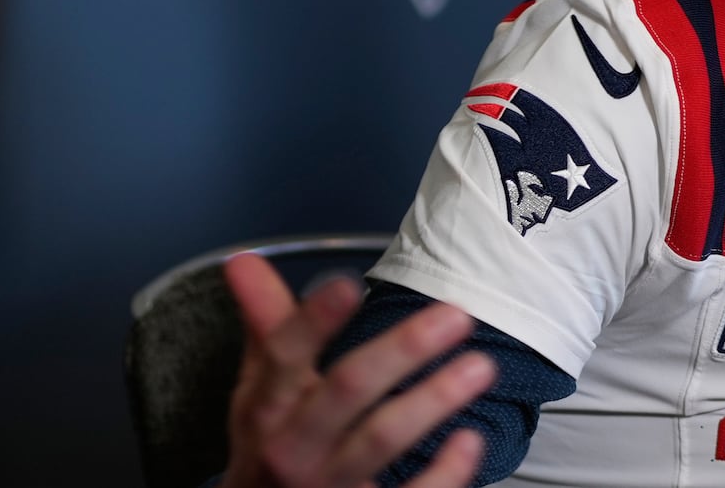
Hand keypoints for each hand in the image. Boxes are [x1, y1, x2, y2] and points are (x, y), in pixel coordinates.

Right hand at [220, 252, 496, 487]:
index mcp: (268, 407)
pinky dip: (444, 474)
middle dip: (402, 349)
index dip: (314, 320)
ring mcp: (329, 485)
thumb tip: (244, 259)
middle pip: (347, 389)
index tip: (349, 285)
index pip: (285, 354)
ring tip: (480, 366)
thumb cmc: (271, 448)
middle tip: (456, 315)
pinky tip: (470, 441)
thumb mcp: (260, 392)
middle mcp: (294, 446)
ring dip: (433, 399)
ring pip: (381, 439)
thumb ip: (266, 325)